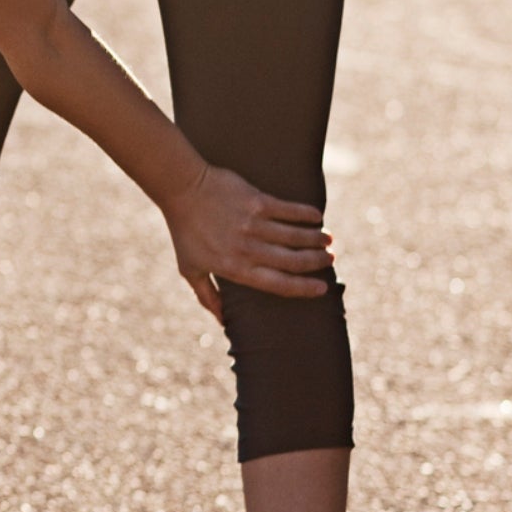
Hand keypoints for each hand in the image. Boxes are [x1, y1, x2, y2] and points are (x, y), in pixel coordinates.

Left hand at [163, 165, 332, 320]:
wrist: (181, 189)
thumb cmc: (185, 231)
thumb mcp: (190, 268)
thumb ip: (207, 296)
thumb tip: (222, 322)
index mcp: (234, 268)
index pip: (278, 284)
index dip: (303, 288)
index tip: (322, 288)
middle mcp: (246, 249)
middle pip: (293, 261)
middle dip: (317, 262)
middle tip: (330, 259)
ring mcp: (252, 224)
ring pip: (296, 236)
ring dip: (317, 239)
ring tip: (328, 241)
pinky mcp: (257, 201)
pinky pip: (289, 210)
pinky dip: (307, 214)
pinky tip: (317, 216)